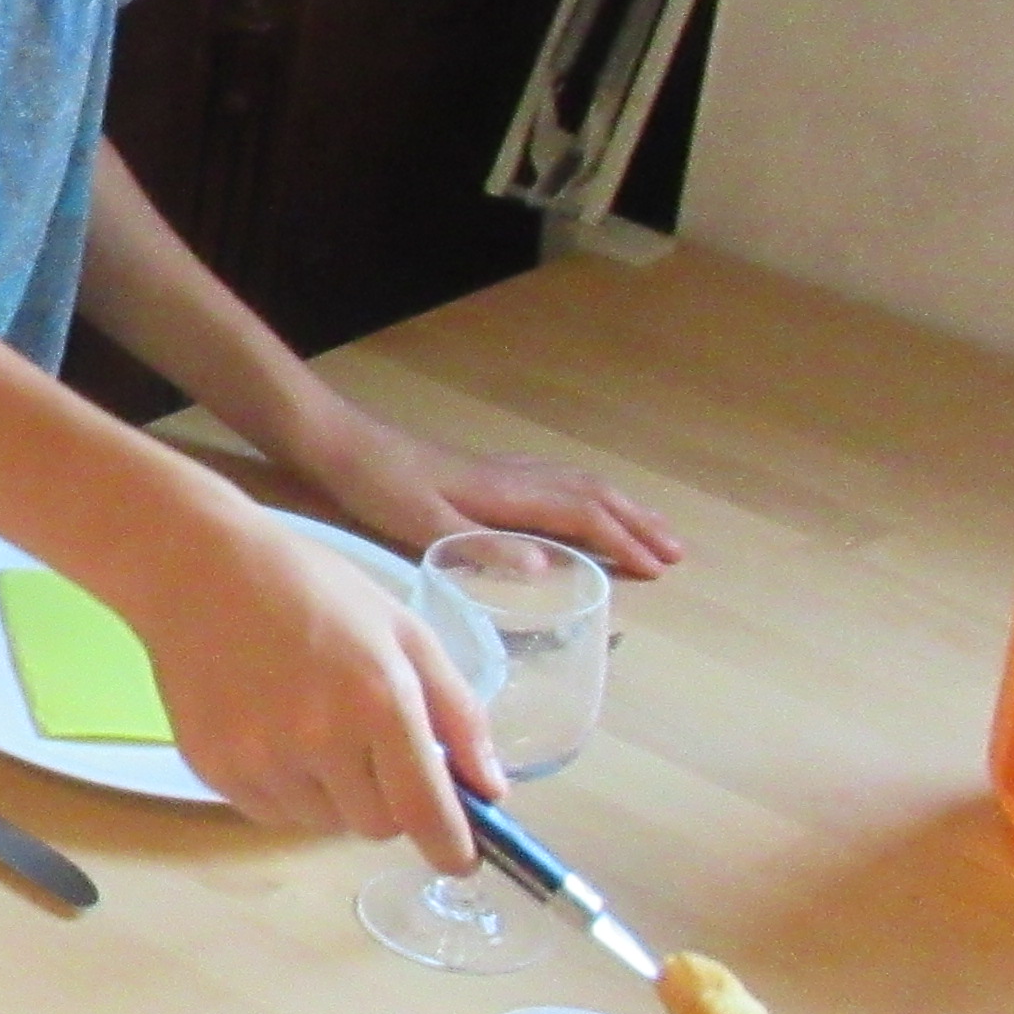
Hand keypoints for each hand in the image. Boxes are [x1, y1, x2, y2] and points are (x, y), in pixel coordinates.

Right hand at [108, 493, 494, 854]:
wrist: (198, 569)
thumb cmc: (314, 589)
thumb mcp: (405, 631)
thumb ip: (458, 712)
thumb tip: (489, 790)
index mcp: (380, 702)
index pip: (425, 813)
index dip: (451, 849)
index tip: (460, 858)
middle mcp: (320, 741)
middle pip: (377, 827)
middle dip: (390, 802)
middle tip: (373, 751)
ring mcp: (261, 760)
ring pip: (324, 825)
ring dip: (335, 797)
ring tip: (313, 730)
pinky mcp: (215, 770)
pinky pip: (272, 815)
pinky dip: (288, 791)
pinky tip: (273, 734)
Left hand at [290, 407, 681, 581]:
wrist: (336, 443)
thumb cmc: (374, 489)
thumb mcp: (423, 526)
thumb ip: (482, 547)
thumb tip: (549, 563)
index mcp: (506, 493)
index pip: (583, 517)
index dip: (624, 543)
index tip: (658, 570)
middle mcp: (512, 476)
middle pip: (592, 494)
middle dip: (637, 522)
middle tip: (676, 552)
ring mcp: (498, 470)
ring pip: (576, 483)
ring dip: (618, 506)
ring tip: (648, 527)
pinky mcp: (481, 470)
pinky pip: (554, 480)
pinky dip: (585, 494)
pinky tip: (579, 503)